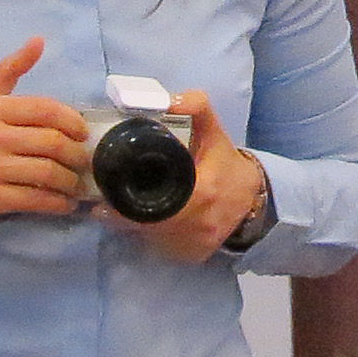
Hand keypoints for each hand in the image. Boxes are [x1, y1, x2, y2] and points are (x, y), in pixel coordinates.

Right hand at [0, 38, 89, 228]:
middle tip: (84, 162)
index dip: (72, 121)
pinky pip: (34, 200)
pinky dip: (57, 203)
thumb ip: (9, 70)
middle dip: (77, 155)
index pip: (45, 109)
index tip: (82, 133)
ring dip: (70, 181)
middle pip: (52, 142)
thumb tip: (39, 40)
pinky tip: (63, 203)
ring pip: (47, 172)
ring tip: (75, 184)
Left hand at [109, 87, 267, 264]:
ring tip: (117, 214)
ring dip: (133, 229)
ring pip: (152, 241)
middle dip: (122, 218)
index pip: (153, 209)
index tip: (103, 202)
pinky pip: (163, 250)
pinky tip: (145, 226)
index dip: (124, 209)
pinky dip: (151, 239)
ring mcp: (197, 245)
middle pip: (147, 227)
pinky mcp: (194, 256)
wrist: (254, 198)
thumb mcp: (214, 132)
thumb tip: (169, 100)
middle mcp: (199, 224)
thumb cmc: (226, 163)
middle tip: (104, 207)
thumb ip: (196, 108)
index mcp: (202, 193)